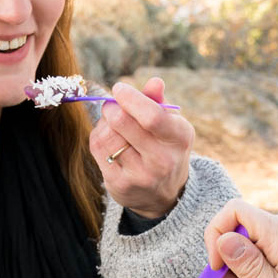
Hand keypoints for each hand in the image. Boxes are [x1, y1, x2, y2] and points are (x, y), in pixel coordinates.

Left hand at [89, 77, 193, 217]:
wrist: (164, 195)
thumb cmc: (165, 148)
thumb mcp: (170, 125)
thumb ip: (159, 102)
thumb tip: (155, 82)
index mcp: (180, 138)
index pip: (152, 116)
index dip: (130, 98)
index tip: (119, 89)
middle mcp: (162, 160)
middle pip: (122, 122)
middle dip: (112, 107)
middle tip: (112, 105)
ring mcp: (140, 175)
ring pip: (106, 135)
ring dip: (104, 123)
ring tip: (112, 123)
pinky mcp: (120, 185)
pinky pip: (98, 149)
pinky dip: (98, 137)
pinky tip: (108, 139)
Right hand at [203, 199, 277, 277]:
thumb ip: (250, 268)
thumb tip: (223, 238)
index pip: (234, 211)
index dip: (216, 237)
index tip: (216, 270)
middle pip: (239, 228)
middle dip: (228, 263)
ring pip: (249, 240)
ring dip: (242, 271)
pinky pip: (263, 246)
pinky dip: (256, 270)